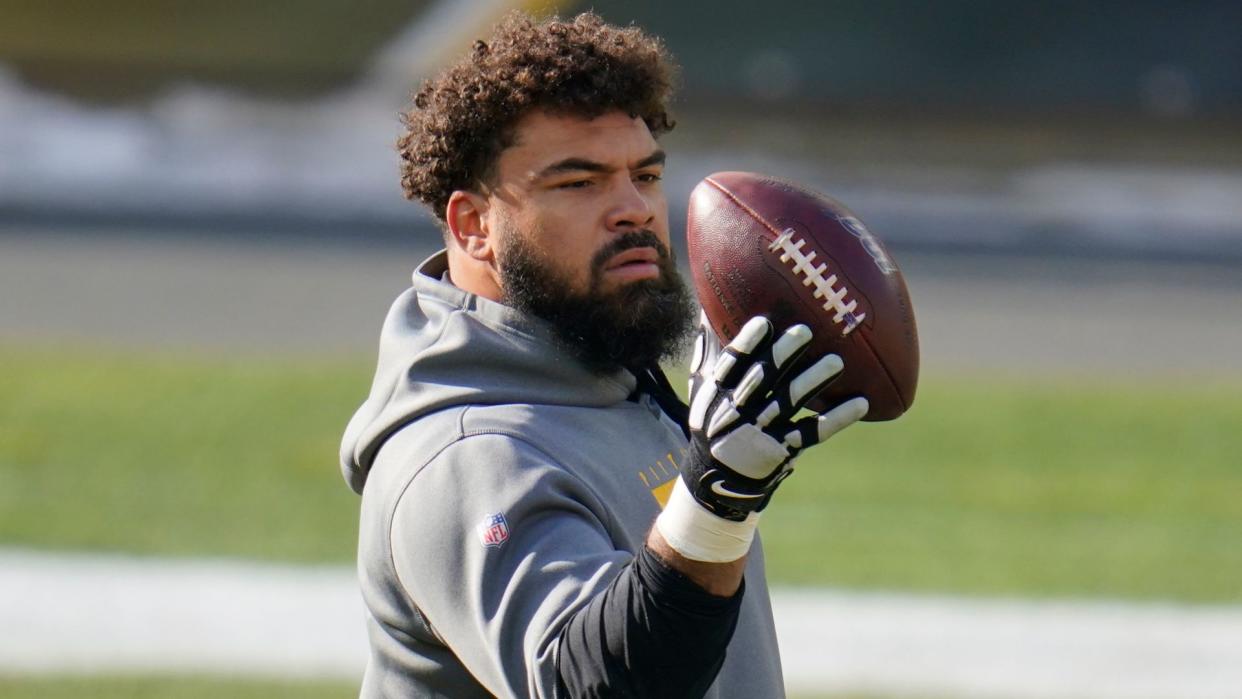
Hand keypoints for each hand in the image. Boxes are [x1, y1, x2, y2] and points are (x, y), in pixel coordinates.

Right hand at [683, 313, 868, 520]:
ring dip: (813, 381)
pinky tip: (860, 403)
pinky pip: (812, 433)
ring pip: (788, 404)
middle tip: (805, 331)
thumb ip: (709, 355)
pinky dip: (837, 419)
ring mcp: (759, 434)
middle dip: (782, 356)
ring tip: (837, 361)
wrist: (717, 481)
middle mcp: (736, 412)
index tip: (764, 321)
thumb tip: (710, 310)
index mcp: (716, 394)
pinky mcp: (781, 452)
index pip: (730, 365)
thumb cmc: (715, 423)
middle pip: (761, 380)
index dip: (746, 344)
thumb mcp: (702, 393)